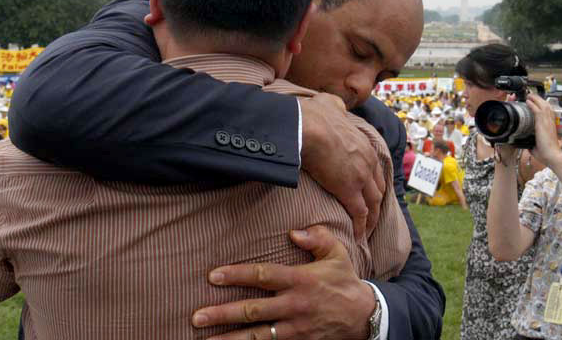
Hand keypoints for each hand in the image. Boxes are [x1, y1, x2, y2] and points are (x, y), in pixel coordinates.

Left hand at [192, 225, 375, 339]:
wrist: (364, 316)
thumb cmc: (344, 280)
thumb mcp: (337, 253)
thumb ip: (316, 237)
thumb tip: (293, 232)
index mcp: (300, 280)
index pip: (263, 275)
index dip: (237, 275)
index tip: (213, 276)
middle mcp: (294, 305)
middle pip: (253, 310)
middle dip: (223, 314)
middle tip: (197, 316)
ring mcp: (295, 328)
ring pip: (257, 336)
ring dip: (230, 339)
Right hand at [299, 93, 384, 238]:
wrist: (305, 127)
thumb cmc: (312, 115)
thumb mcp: (329, 104)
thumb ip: (335, 106)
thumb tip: (334, 105)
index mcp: (363, 143)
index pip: (374, 167)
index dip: (371, 181)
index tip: (367, 191)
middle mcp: (368, 160)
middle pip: (377, 187)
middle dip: (376, 202)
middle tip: (371, 215)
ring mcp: (361, 176)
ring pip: (373, 203)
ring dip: (372, 218)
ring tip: (367, 231)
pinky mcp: (349, 190)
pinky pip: (360, 214)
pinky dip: (361, 227)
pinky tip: (358, 237)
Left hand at [525, 93, 561, 165]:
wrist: (552, 156)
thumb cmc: (547, 153)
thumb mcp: (539, 145)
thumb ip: (534, 142)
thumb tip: (529, 144)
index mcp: (551, 126)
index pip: (548, 112)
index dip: (543, 106)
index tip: (537, 103)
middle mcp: (551, 122)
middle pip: (546, 106)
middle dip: (539, 99)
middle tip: (532, 95)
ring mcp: (548, 122)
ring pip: (543, 106)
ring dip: (536, 99)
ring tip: (530, 95)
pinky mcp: (543, 123)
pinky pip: (538, 110)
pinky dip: (533, 104)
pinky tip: (528, 101)